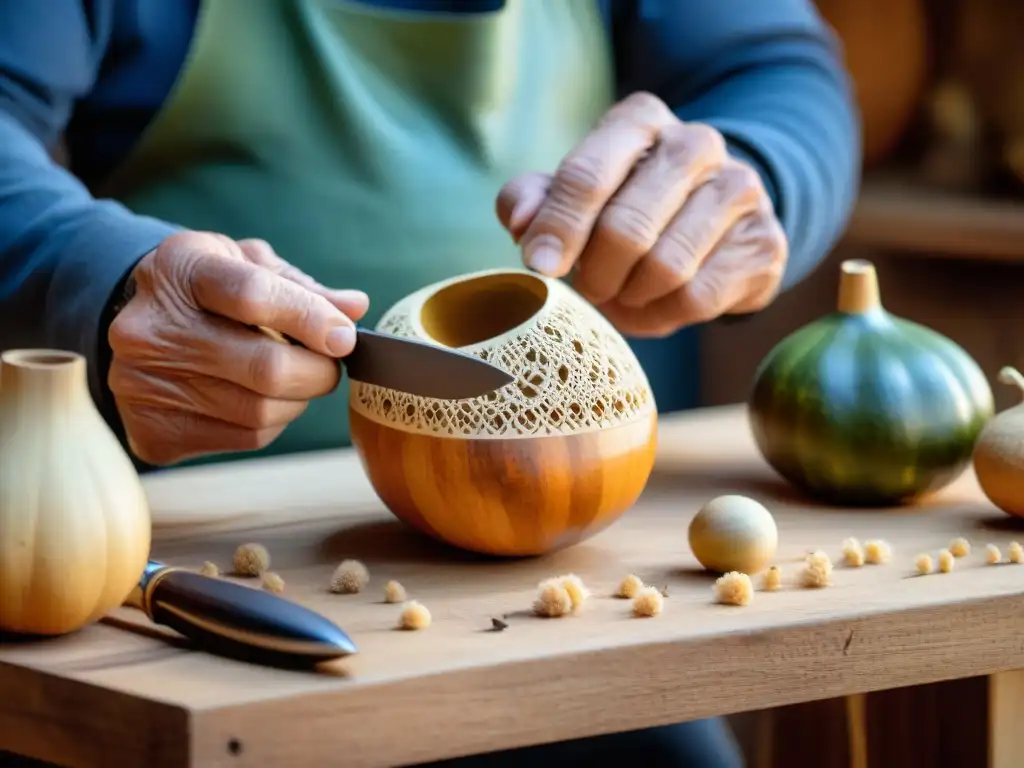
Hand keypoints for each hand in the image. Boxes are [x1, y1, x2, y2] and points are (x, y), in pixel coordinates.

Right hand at [107, 232, 368, 465]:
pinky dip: (273, 422)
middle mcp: (151, 328)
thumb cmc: (209, 290)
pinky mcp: (152, 431)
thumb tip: (355, 308)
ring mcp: (143, 384)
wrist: (135, 326)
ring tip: (294, 380)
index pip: (253, 296)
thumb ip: (302, 287)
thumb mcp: (248, 266)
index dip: (310, 319)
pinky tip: (262, 399)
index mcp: (180, 269)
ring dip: (298, 400)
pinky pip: (246, 438)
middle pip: (265, 368)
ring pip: (262, 412)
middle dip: (318, 372)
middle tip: (328, 366)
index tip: (345, 337)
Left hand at [496, 92, 787, 336]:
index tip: (539, 267)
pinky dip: (664, 314)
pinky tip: (659, 303)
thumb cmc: (627, 203)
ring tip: (625, 291)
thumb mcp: (578, 194)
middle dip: (596, 273)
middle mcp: (697, 143)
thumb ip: (536, 199)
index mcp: (640, 120)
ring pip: (665, 268)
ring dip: (630, 296)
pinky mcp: (763, 242)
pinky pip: (696, 297)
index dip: (558, 228)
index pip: (587, 175)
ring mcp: (739, 189)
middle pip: (625, 229)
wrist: (717, 220)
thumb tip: (518, 221)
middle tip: (590, 286)